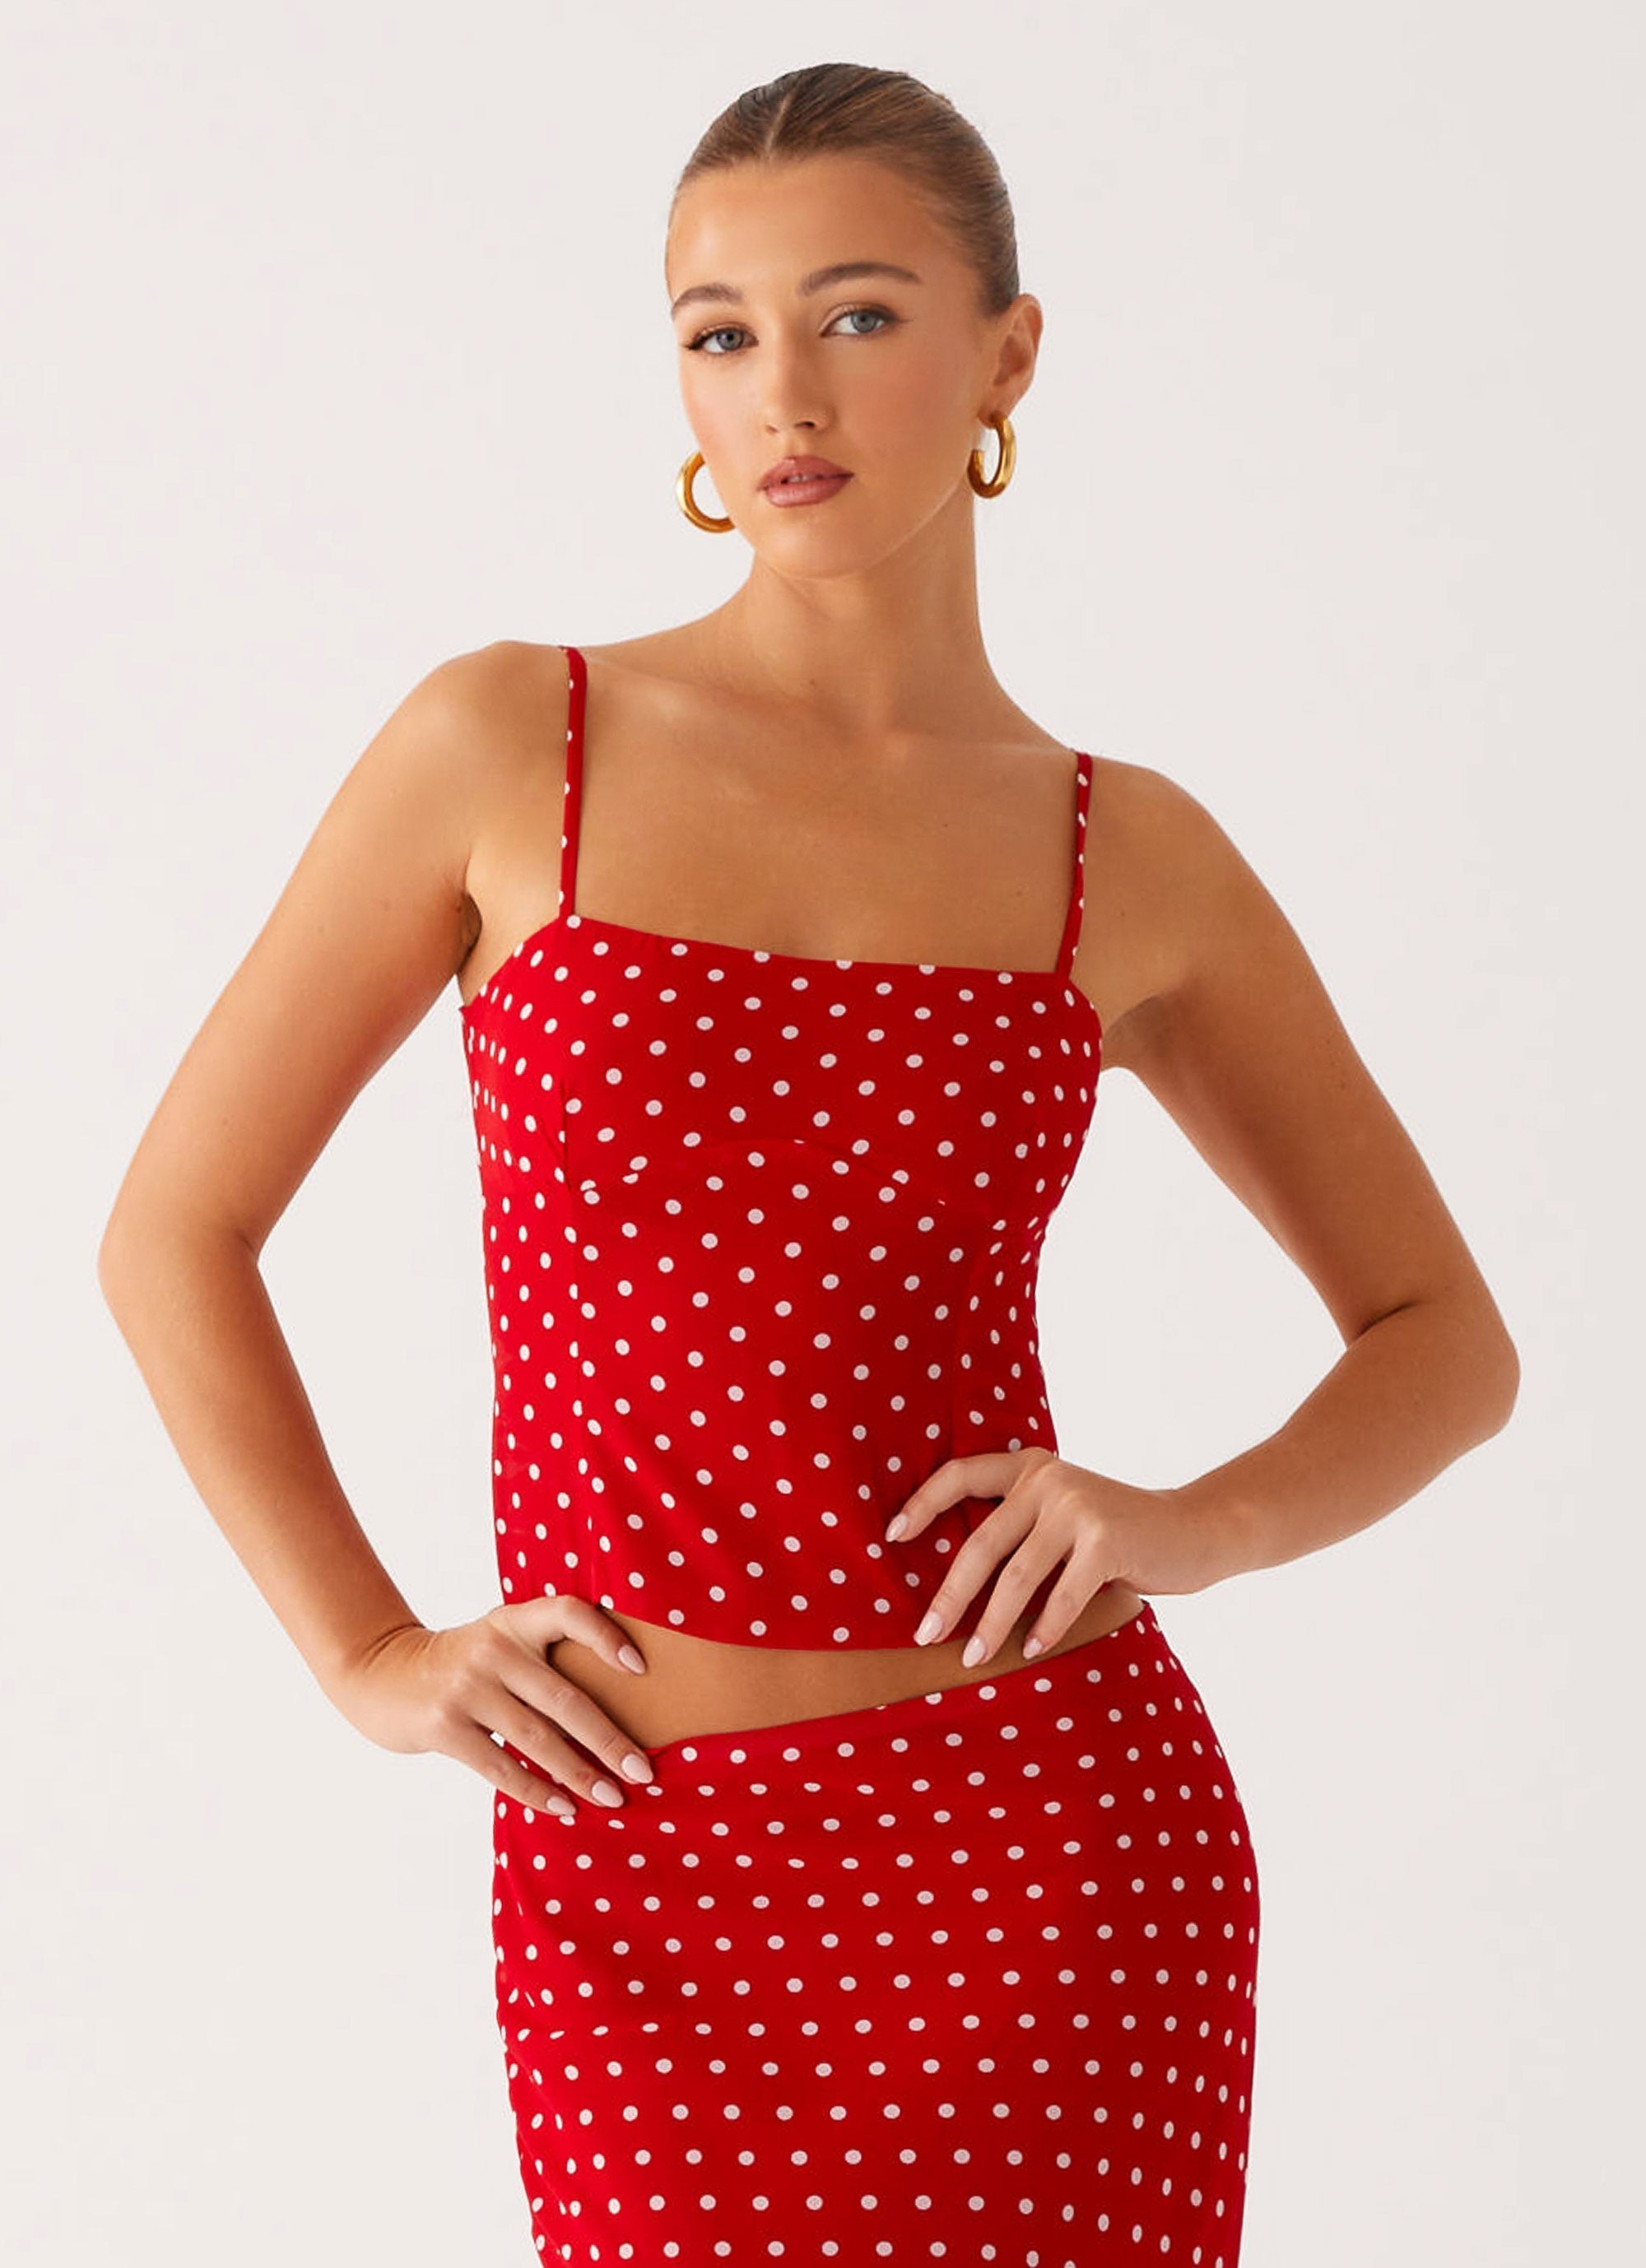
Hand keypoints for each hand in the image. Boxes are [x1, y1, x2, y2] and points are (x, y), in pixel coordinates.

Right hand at [326, 1595, 656, 1815]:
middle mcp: (493, 1649)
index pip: (569, 1613)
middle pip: (564, 1697)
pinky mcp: (444, 1725)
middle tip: (643, 1770)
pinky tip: (564, 1806)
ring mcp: (467, 1687)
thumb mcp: (496, 1641)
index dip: (606, 1636)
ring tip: (612, 1797)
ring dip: (579, 1774)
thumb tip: (611, 1714)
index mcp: (513, 1622)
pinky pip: (502, 1766)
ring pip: (537, 1739)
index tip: (640, 1669)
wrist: (380, 1674)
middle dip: (609, 1739)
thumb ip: (540, 1659)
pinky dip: (537, 1791)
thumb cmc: (460, 1664)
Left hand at [886, 1447, 1237, 1666]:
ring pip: (1017, 1577)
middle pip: (982, 1543)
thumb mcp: (1065, 1514)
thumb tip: (954, 1580)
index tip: (891, 1536)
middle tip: (924, 1634)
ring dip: (991, 1624)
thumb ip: (1023, 1526)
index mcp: (1032, 1467)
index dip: (923, 1502)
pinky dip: (1043, 1628)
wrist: (1195, 1530)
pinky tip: (1029, 1652)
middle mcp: (1049, 1479)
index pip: (961, 1473)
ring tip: (972, 1658)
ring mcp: (1078, 1507)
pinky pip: (1061, 1596)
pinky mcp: (1107, 1540)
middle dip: (950, 1595)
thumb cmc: (1119, 1535)